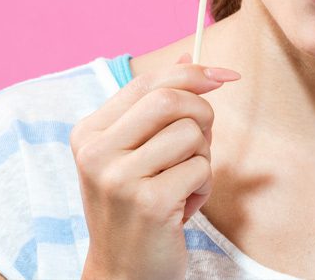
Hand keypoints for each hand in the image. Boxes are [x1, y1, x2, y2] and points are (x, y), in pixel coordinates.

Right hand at [71, 52, 239, 279]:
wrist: (123, 273)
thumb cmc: (134, 209)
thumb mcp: (134, 154)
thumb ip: (155, 107)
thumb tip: (188, 56)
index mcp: (89, 132)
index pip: (148, 82)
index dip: (194, 73)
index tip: (226, 76)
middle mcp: (96, 151)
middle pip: (172, 99)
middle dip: (202, 115)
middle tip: (200, 144)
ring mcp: (119, 178)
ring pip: (192, 135)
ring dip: (202, 160)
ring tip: (181, 185)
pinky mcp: (149, 202)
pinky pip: (201, 170)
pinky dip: (203, 188)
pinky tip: (183, 208)